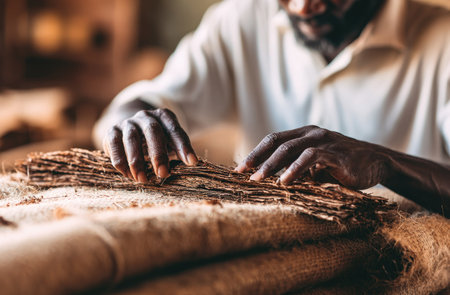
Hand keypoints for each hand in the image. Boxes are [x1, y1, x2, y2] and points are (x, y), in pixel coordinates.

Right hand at [103, 108, 197, 181]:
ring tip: (143, 179)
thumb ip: (178, 150)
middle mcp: (145, 116)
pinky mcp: (112, 131)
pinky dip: (121, 162)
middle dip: (159, 154)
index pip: (175, 130)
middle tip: (163, 173)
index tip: (192, 162)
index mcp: (163, 116)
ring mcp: (128, 122)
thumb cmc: (156, 141)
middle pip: (153, 130)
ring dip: (137, 161)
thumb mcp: (170, 142)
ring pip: (132, 139)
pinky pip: (115, 145)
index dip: (183, 146)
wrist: (128, 130)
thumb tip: (191, 164)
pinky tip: (129, 175)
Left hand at [235, 125, 388, 188]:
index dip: (255, 153)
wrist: (376, 163)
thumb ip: (296, 167)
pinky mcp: (335, 153)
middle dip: (257, 158)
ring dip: (272, 165)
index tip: (240, 169)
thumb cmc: (341, 167)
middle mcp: (311, 133)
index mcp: (304, 133)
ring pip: (290, 148)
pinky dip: (295, 169)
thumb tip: (270, 180)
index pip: (273, 140)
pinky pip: (311, 158)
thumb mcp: (315, 165)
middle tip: (242, 174)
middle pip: (277, 142)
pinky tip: (285, 182)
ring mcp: (324, 141)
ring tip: (258, 180)